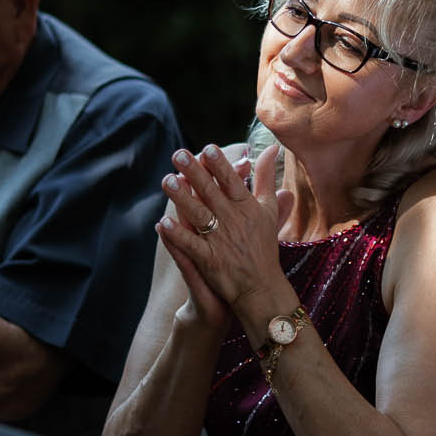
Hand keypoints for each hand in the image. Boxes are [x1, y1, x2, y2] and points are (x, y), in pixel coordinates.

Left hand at [154, 143, 294, 339]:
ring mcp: (221, 241)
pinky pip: (191, 245)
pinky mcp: (209, 260)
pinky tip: (163, 223)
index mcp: (248, 207)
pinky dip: (178, 235)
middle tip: (179, 155)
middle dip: (195, 173)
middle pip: (212, 193)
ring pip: (198, 215)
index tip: (208, 149)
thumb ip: (265, 178)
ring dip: (182, 198)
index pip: (232, 182)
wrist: (261, 287)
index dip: (220, 166)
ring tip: (167, 180)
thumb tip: (271, 148)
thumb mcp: (268, 208)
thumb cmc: (263, 244)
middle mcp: (234, 221)